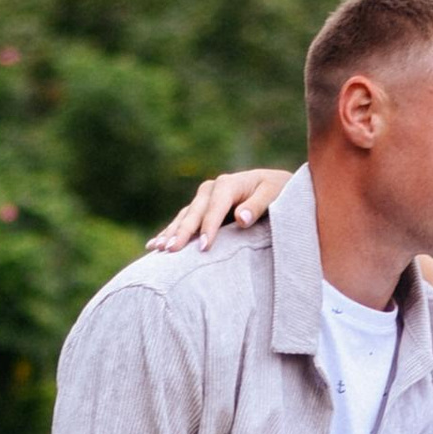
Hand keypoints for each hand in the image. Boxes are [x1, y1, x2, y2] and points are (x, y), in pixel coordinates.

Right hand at [146, 166, 290, 252]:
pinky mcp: (200, 208)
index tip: (203, 247)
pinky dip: (168, 232)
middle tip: (171, 251)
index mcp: (229, 183)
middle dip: (182, 231)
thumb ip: (259, 205)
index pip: (215, 207)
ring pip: (184, 217)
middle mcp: (212, 188)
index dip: (209, 227)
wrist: (277, 185)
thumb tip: (241, 218)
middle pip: (194, 212)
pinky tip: (153, 246)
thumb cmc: (280, 191)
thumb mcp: (275, 194)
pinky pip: (182, 221)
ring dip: (170, 233)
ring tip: (157, 250)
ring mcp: (204, 198)